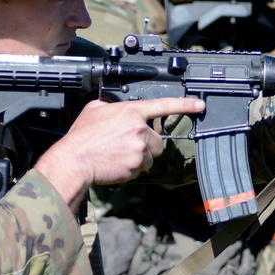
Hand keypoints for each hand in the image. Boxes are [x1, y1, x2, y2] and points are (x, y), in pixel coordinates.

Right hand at [35, 97, 205, 207]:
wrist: (75, 160)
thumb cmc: (81, 137)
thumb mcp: (94, 109)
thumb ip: (111, 106)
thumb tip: (116, 107)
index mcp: (130, 111)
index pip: (163, 105)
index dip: (184, 104)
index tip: (199, 105)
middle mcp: (138, 128)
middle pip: (157, 140)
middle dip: (146, 145)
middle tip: (126, 147)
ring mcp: (139, 147)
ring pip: (150, 156)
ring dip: (139, 158)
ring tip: (118, 156)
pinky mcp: (137, 165)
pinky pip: (142, 169)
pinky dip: (132, 169)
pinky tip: (116, 164)